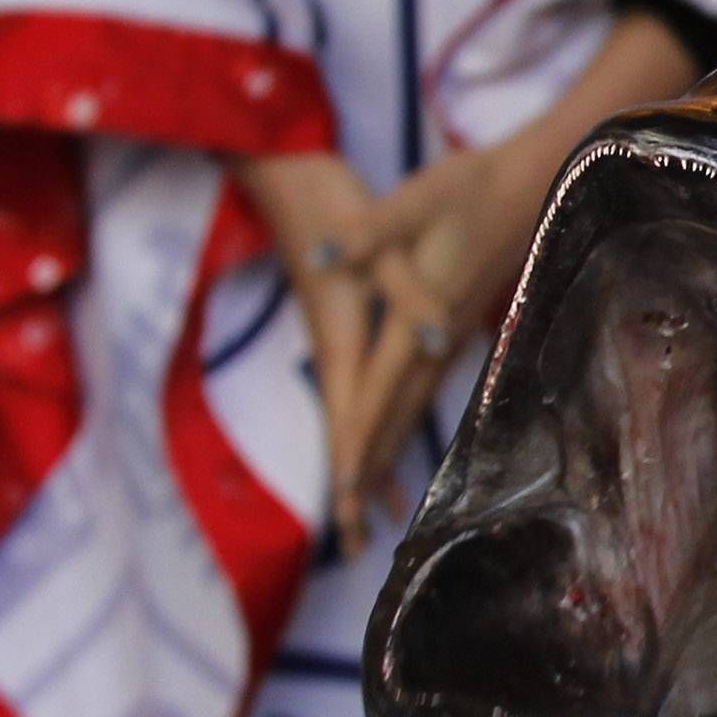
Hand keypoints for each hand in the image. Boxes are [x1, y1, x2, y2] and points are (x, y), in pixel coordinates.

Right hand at [230, 149, 395, 552]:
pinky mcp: (343, 324)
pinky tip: (381, 440)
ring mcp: (335, 337)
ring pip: (352, 415)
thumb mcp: (379, 233)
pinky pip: (358, 390)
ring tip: (370, 516)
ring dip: (362, 464)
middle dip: (351, 486)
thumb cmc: (332, 197)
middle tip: (356, 545)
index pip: (352, 412)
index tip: (353, 514)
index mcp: (345, 331)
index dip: (355, 462)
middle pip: (346, 428)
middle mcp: (335, 344)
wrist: (288, 171)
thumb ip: (404, 288)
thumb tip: (427, 337)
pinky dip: (371, 424)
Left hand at [330, 10, 706, 514]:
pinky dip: (411, 410)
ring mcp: (456, 328)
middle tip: (352, 514)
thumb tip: (322, 256)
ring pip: (417, 399)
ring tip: (371, 486)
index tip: (345, 484)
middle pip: (400, 407)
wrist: (540, 176)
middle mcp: (440, 330)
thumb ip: (370, 232)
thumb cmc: (477, 181)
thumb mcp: (417, 196)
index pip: (382, 383)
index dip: (361, 432)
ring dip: (392, 441)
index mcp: (423, 307)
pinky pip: (431, 380)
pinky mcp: (464, 317)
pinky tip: (407, 421)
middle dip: (374, 458)